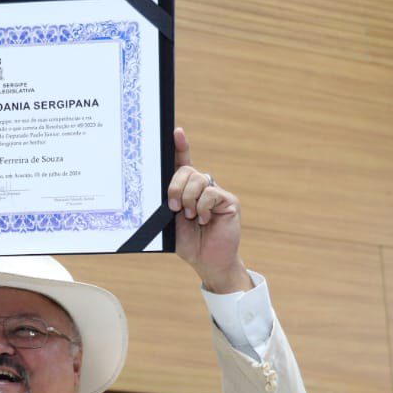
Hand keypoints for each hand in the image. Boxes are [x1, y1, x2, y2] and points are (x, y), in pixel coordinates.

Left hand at [167, 127, 250, 292]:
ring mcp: (216, 192)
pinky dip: (203, 207)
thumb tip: (164, 189)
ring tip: (191, 217)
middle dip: (175, 187)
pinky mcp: (229, 200)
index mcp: (186, 190)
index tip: (176, 132)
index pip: (182, 163)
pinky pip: (211, 193)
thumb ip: (170, 202)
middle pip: (186, 170)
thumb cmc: (188, 242)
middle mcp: (202, 187)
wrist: (206, 261)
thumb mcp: (171, 221)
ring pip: (198, 179)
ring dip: (189, 200)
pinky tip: (204, 220)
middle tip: (174, 207)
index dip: (180, 146)